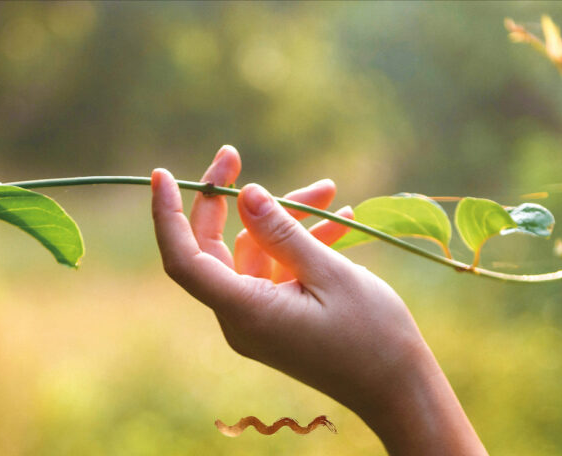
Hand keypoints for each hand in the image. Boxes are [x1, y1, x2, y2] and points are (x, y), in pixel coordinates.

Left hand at [150, 145, 484, 454]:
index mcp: (244, 310)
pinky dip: (298, 245)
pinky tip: (339, 220)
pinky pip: (275, 271)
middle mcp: (240, 317)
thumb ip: (283, 232)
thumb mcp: (330, 273)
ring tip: (329, 191)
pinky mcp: (277, 319)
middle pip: (210, 248)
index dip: (167, 215)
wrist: (399, 388)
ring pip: (252, 253)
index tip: (163, 174)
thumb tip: (245, 193)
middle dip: (226, 200)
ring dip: (284, 220)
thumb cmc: (372, 334)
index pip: (183, 259)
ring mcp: (258, 320)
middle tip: (234, 154)